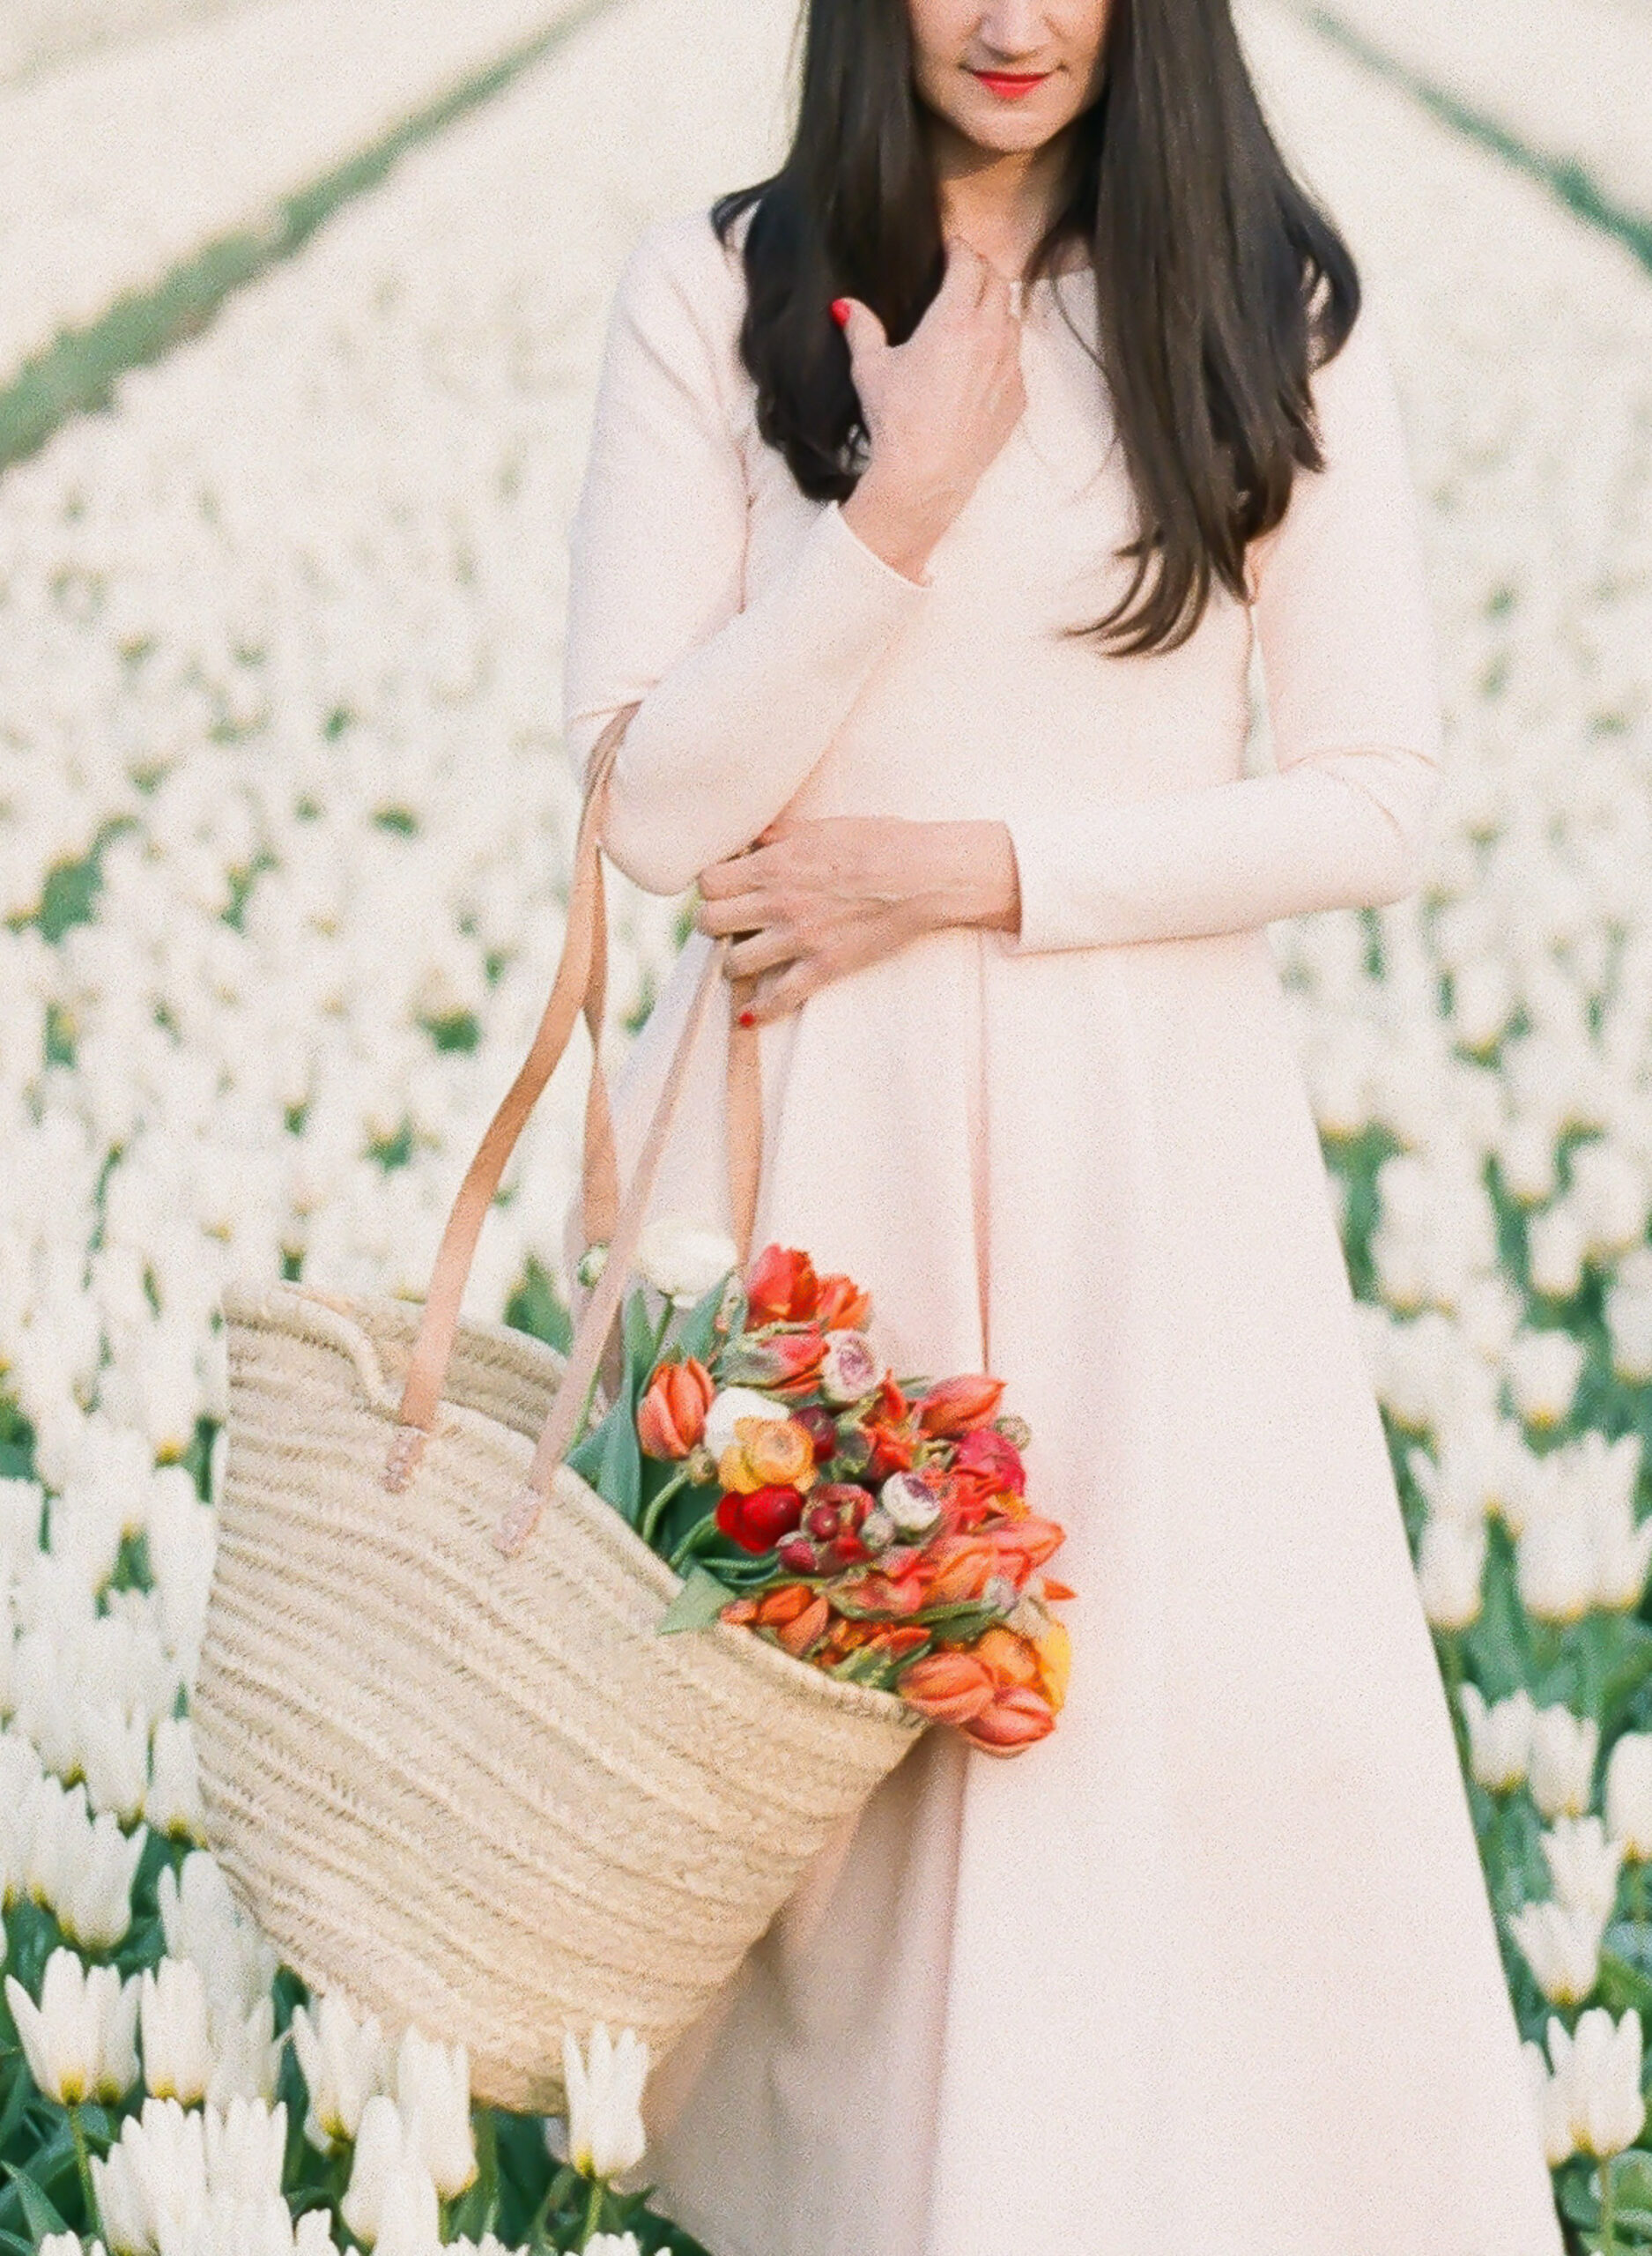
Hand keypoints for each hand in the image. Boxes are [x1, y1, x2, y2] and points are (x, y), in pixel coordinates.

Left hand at [694, 814, 1020, 1023]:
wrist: (924, 874)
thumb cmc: (880, 841)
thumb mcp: (822, 826)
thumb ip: (780, 834)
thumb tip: (752, 838)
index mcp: (775, 864)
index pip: (708, 883)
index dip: (711, 888)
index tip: (723, 891)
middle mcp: (778, 902)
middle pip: (710, 922)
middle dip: (716, 923)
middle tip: (730, 925)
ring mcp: (799, 937)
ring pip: (733, 963)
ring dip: (734, 963)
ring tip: (746, 959)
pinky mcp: (824, 966)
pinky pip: (778, 997)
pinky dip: (760, 1010)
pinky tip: (750, 1015)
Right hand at [836, 238, 1026, 581]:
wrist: (925, 477)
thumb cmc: (897, 421)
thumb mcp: (871, 370)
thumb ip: (861, 329)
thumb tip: (845, 306)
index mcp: (955, 318)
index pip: (969, 263)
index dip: (960, 249)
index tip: (951, 248)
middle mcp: (990, 336)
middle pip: (998, 283)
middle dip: (982, 271)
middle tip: (964, 273)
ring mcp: (1009, 367)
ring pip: (1012, 319)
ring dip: (996, 309)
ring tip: (975, 316)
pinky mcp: (1017, 398)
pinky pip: (1015, 360)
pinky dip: (1002, 351)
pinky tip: (981, 364)